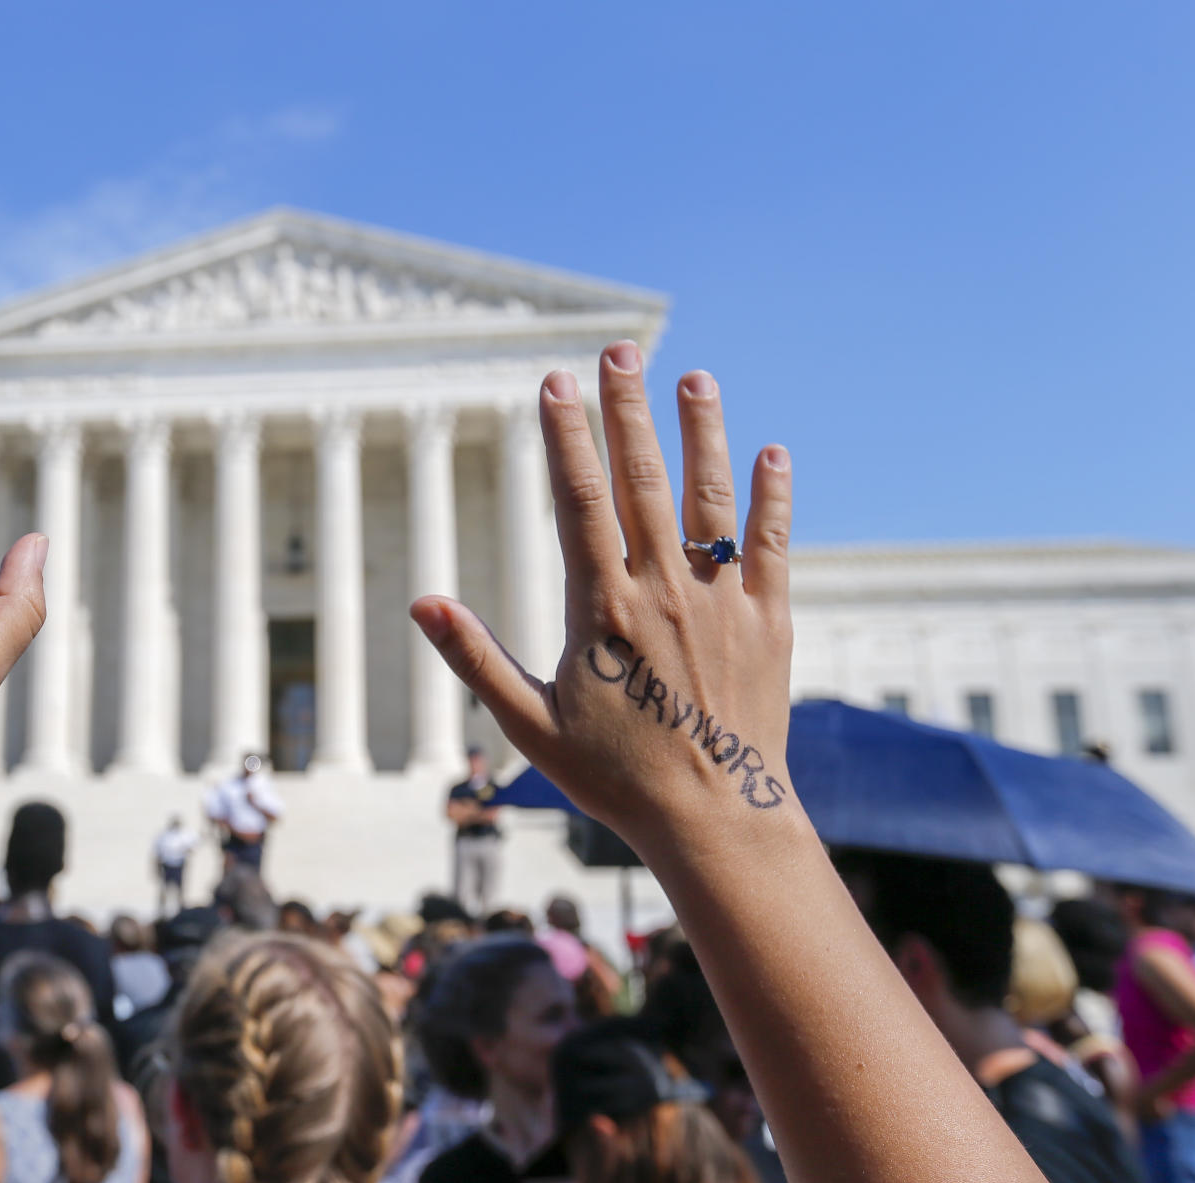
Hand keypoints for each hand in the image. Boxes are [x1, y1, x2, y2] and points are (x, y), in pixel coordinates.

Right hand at [412, 341, 794, 855]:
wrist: (716, 821)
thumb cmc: (614, 778)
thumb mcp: (527, 725)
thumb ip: (475, 657)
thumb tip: (422, 602)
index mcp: (601, 607)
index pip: (577, 499)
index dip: (564, 435)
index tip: (554, 381)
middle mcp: (663, 590)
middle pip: (641, 479)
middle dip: (626, 410)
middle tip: (619, 350)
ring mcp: (721, 602)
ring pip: (708, 498)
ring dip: (701, 432)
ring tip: (693, 376)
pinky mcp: (768, 622)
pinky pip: (770, 546)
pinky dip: (771, 498)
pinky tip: (772, 454)